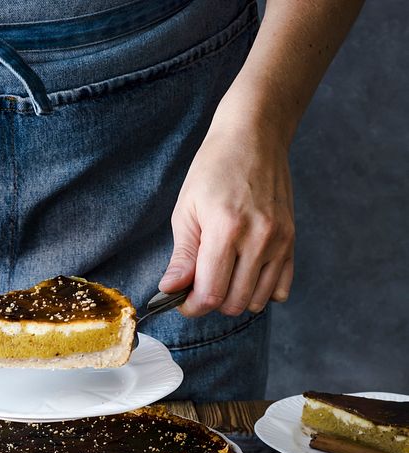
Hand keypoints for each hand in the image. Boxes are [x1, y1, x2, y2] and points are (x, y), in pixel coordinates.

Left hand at [159, 121, 294, 317]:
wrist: (255, 137)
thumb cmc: (214, 170)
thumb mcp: (187, 210)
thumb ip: (182, 256)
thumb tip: (170, 290)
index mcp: (226, 229)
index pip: (210, 294)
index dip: (192, 306)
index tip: (182, 301)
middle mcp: (258, 238)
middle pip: (233, 303)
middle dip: (211, 303)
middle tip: (199, 286)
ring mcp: (279, 241)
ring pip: (257, 301)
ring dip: (235, 299)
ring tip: (222, 277)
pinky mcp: (291, 241)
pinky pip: (281, 289)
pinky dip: (262, 292)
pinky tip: (246, 275)